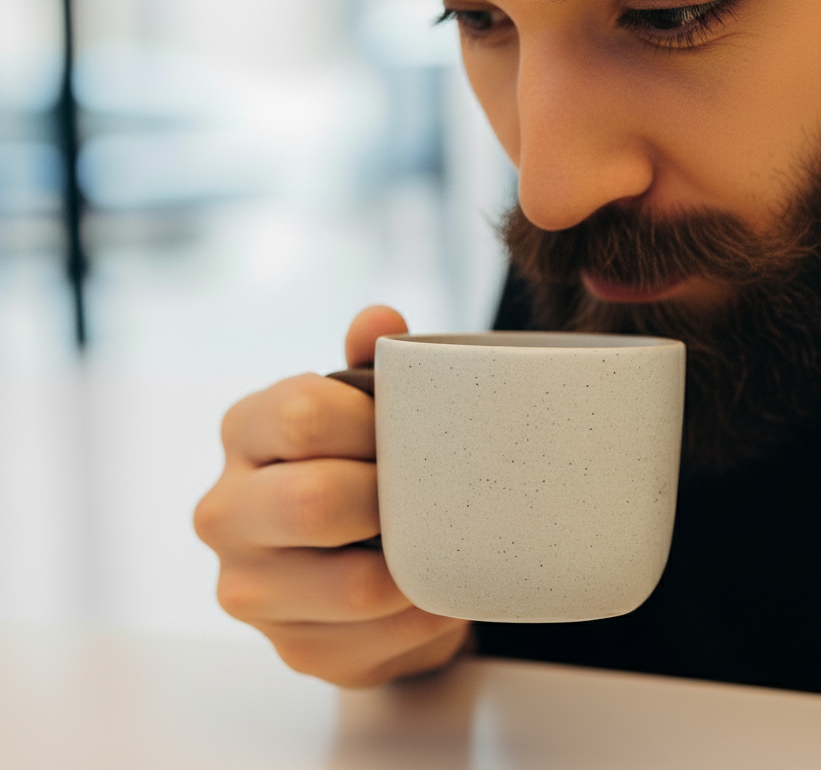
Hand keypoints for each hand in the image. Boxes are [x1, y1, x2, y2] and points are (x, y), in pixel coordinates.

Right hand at [194, 306, 470, 686]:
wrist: (362, 555)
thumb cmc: (362, 460)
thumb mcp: (365, 405)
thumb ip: (372, 362)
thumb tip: (378, 320)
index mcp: (245, 430)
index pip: (301, 414)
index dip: (372, 422)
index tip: (410, 429)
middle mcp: (226, 510)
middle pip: (316, 502)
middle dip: (393, 497)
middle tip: (434, 490)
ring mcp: (250, 589)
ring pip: (353, 585)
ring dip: (418, 562)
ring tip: (445, 539)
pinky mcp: (292, 648)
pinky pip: (380, 637)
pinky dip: (426, 612)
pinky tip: (437, 585)